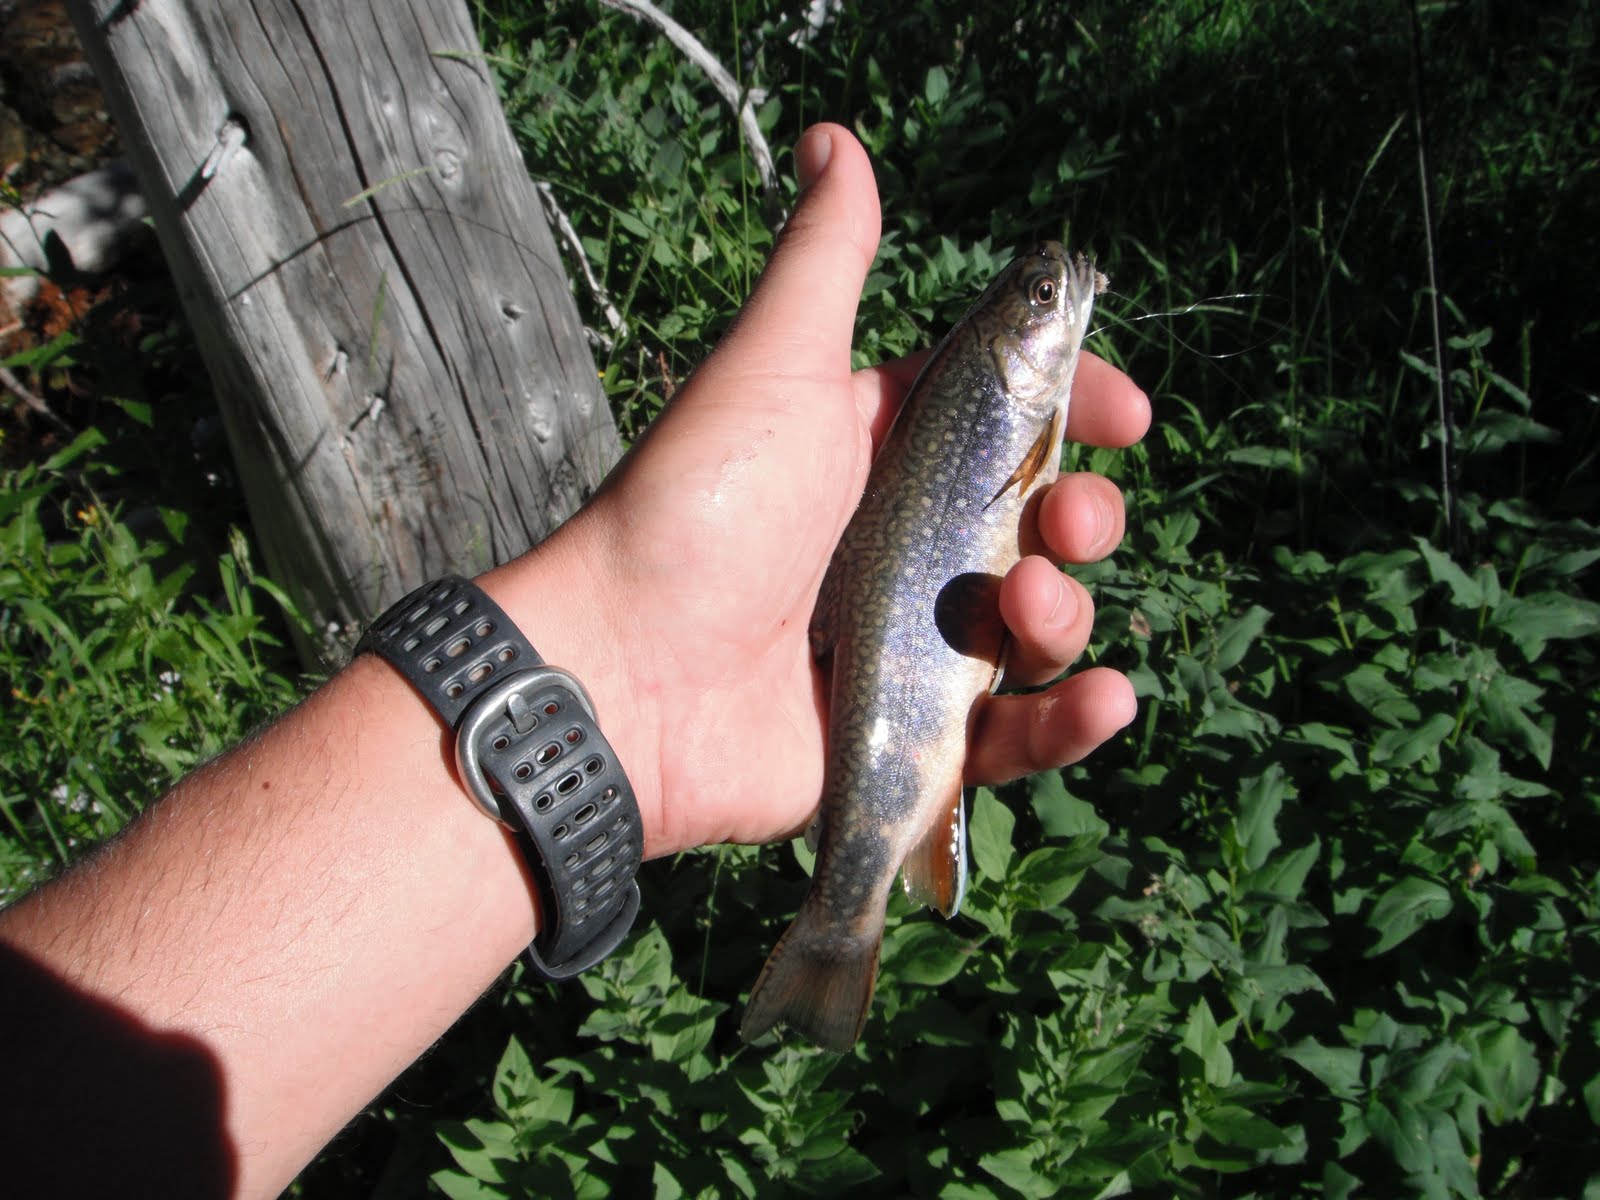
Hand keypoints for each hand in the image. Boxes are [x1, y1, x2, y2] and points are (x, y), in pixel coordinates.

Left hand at [503, 124, 1150, 856]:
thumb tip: (834, 137)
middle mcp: (906, 546)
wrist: (624, 672)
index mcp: (884, 453)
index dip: (1079, 410)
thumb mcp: (774, 369)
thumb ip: (823, 262)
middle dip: (1083, 516)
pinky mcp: (913, 737)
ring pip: (1040, 627)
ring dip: (1068, 614)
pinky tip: (1103, 698)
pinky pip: (1017, 735)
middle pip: (1039, 524)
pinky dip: (1072, 723)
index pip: (1010, 420)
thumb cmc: (697, 509)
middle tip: (1069, 520)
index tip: (1127, 414)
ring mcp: (915, 646)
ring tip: (1026, 604)